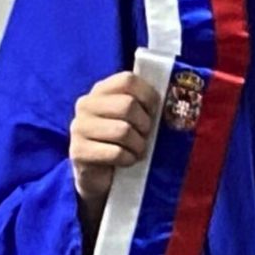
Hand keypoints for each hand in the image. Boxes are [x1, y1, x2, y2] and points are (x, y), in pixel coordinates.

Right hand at [70, 72, 160, 212]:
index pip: (128, 80)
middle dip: (144, 124)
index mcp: (102, 90)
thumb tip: (176, 101)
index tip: (153, 112)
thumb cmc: (126, 140)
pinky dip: (128, 159)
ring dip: (138, 145)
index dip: (148, 96)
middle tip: (145, 135)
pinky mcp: (78, 151)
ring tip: (137, 149)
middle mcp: (86, 104)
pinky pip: (115, 153)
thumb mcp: (137, 117)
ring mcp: (79, 127)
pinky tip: (126, 160)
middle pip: (127, 105)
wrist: (103, 174)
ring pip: (122, 130)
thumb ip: (148, 104)